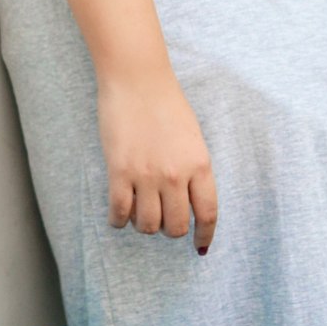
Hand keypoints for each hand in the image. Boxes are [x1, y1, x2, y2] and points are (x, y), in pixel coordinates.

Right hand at [98, 65, 218, 255]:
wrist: (137, 79)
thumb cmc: (166, 103)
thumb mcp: (192, 137)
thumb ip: (192, 169)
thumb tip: (188, 202)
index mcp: (199, 163)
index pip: (207, 214)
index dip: (204, 235)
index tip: (199, 246)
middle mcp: (176, 174)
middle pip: (175, 227)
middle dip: (169, 228)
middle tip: (161, 217)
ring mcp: (147, 175)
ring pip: (147, 226)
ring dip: (144, 224)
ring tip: (139, 211)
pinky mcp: (120, 172)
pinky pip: (120, 214)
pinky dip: (119, 221)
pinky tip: (119, 215)